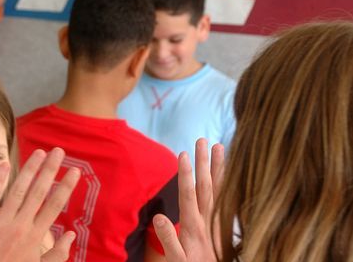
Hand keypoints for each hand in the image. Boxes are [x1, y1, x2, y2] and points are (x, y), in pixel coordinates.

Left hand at [0, 148, 80, 261]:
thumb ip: (57, 253)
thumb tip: (71, 234)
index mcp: (35, 236)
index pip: (54, 206)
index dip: (65, 187)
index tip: (75, 170)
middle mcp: (20, 226)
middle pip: (39, 193)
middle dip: (50, 170)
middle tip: (59, 152)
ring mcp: (1, 222)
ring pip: (18, 190)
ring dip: (30, 169)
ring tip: (40, 152)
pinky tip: (5, 164)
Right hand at [153, 139, 223, 261]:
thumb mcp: (176, 260)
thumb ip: (168, 240)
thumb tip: (159, 217)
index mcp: (193, 227)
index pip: (188, 195)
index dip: (185, 174)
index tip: (183, 153)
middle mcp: (207, 221)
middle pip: (205, 186)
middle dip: (203, 162)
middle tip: (202, 140)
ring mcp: (216, 223)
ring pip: (218, 190)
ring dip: (218, 167)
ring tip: (219, 147)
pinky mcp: (223, 227)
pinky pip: (227, 200)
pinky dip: (228, 183)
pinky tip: (229, 173)